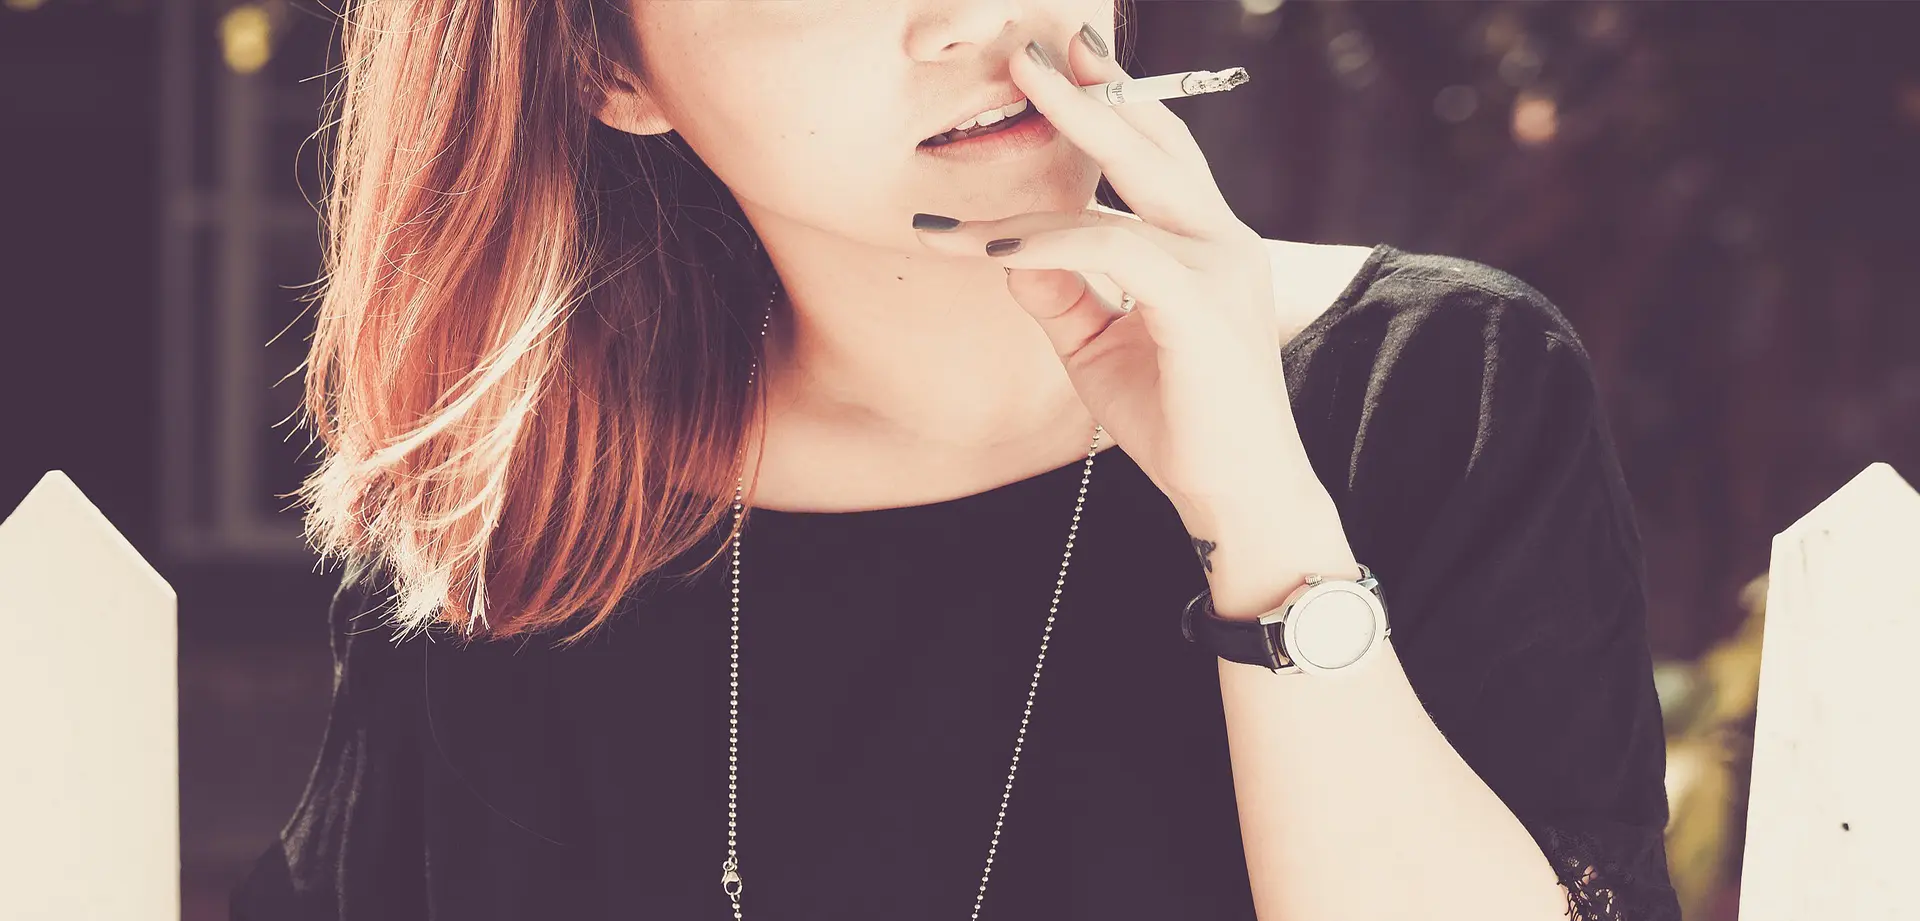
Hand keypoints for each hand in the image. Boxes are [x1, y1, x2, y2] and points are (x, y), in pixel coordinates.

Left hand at [914, 33, 1305, 512]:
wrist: (1237, 496)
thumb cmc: (1178, 422)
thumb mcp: (1100, 346)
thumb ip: (1061, 292)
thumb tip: (1006, 247)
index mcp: (1206, 245)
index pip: (1162, 155)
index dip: (1115, 105)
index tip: (1066, 62)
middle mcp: (1221, 242)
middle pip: (1156, 141)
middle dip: (1096, 86)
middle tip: (1035, 44)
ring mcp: (1218, 268)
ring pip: (1131, 181)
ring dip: (1063, 140)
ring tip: (1014, 93)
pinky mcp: (1198, 305)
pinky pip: (1113, 249)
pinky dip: (1047, 239)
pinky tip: (991, 246)